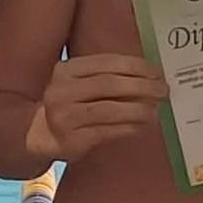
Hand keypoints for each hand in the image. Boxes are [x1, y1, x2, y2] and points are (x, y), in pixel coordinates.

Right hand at [29, 54, 166, 163]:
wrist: (39, 133)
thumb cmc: (69, 104)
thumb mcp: (79, 82)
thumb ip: (106, 76)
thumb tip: (149, 76)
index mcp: (66, 70)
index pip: (106, 62)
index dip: (135, 66)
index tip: (156, 71)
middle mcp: (62, 91)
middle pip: (109, 84)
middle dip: (142, 86)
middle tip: (163, 90)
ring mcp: (65, 116)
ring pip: (109, 110)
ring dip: (138, 109)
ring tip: (156, 109)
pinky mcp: (72, 140)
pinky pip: (107, 131)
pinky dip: (129, 127)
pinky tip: (142, 125)